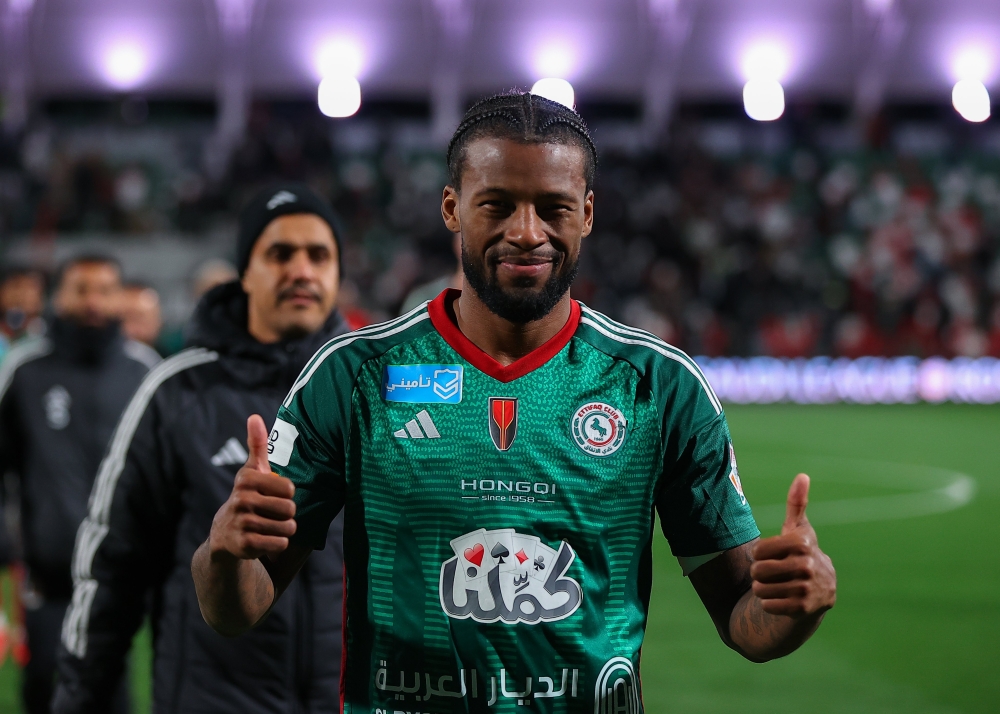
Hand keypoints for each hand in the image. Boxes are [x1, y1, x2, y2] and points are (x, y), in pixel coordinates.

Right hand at [208, 415, 296, 560]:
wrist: (224, 532)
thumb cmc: (247, 495)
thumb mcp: (251, 470)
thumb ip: (256, 444)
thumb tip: (254, 416)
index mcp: (246, 480)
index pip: (289, 488)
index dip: (287, 494)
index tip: (274, 495)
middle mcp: (241, 500)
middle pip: (290, 509)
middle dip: (288, 514)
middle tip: (273, 513)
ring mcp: (242, 523)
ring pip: (287, 528)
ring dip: (285, 529)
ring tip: (270, 526)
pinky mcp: (244, 545)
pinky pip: (280, 543)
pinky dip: (279, 543)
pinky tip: (265, 538)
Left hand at [750, 474, 835, 616]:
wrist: (822, 592)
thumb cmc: (801, 554)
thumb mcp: (799, 529)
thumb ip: (797, 503)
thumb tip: (802, 476)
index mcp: (803, 544)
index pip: (758, 550)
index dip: (759, 553)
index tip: (772, 555)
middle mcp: (808, 565)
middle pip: (757, 570)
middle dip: (759, 573)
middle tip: (773, 573)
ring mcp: (807, 589)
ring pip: (760, 589)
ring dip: (763, 589)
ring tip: (777, 585)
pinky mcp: (803, 609)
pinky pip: (768, 605)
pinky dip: (769, 603)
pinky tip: (782, 598)